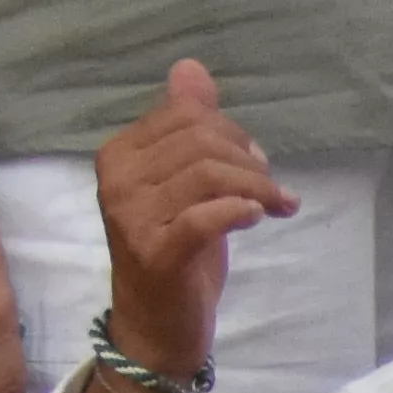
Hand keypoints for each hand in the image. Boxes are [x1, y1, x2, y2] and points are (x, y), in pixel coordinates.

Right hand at [90, 61, 287, 386]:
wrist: (154, 325)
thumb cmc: (171, 249)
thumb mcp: (180, 183)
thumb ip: (185, 126)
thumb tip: (190, 67)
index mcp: (118, 154)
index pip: (182, 115)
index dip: (231, 131)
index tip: (257, 161)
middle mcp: (117, 179)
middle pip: (199, 142)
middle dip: (249, 160)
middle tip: (272, 188)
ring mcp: (131, 217)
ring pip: (207, 175)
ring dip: (256, 187)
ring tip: (276, 204)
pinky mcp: (156, 254)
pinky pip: (203, 218)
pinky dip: (238, 211)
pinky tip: (258, 217)